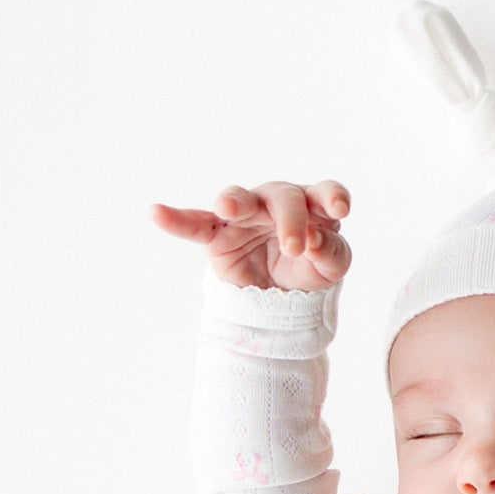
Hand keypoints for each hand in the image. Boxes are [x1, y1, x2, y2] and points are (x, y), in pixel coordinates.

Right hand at [149, 180, 351, 291]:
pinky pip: (195, 225)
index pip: (324, 194)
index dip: (332, 197)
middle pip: (283, 197)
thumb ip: (331, 253)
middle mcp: (278, 202)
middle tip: (295, 247)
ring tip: (226, 207)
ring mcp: (246, 216)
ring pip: (239, 200)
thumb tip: (316, 240)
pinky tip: (155, 213)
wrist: (280, 300)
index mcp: (312, 207)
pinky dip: (176, 220)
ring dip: (234, 201)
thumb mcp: (329, 267)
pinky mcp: (218, 235)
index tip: (339, 209)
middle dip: (290, 219)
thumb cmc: (310, 270)